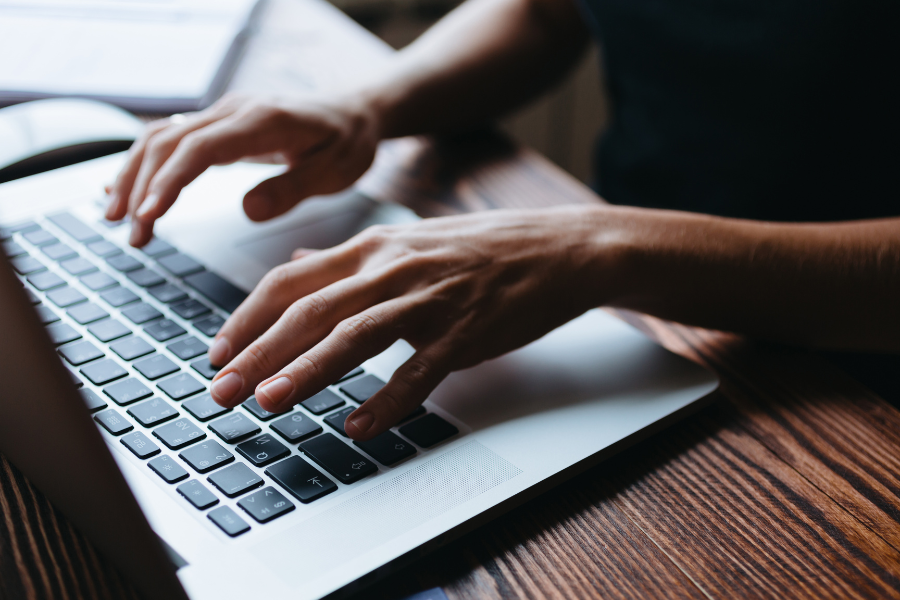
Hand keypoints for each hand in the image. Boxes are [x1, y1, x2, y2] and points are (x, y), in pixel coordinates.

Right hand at [105, 93, 380, 246]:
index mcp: (264, 120)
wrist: (354, 113)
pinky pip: (171, 139)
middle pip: (170, 142)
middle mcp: (235, 111)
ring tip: (117, 219)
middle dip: (143, 188)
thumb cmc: (348, 143)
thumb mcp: (336, 171)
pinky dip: (144, 164)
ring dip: (134, 176)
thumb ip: (293, 189)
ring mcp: (223, 115)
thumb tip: (248, 212)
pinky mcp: (219, 126)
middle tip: (133, 235)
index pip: (202, 147)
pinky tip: (125, 189)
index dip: (170, 181)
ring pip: (161, 138)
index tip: (149, 215)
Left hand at [206, 205, 627, 440]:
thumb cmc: (479, 249)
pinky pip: (420, 370)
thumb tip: (298, 262)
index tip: (218, 352)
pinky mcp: (466, 332)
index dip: (247, 318)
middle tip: (221, 390)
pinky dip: (388, 400)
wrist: (556, 249)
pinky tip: (360, 426)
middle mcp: (393, 268)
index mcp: (372, 247)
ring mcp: (430, 300)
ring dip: (307, 370)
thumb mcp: (405, 240)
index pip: (291, 280)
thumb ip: (347, 258)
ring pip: (356, 334)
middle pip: (311, 309)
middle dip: (258, 352)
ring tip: (269, 402)